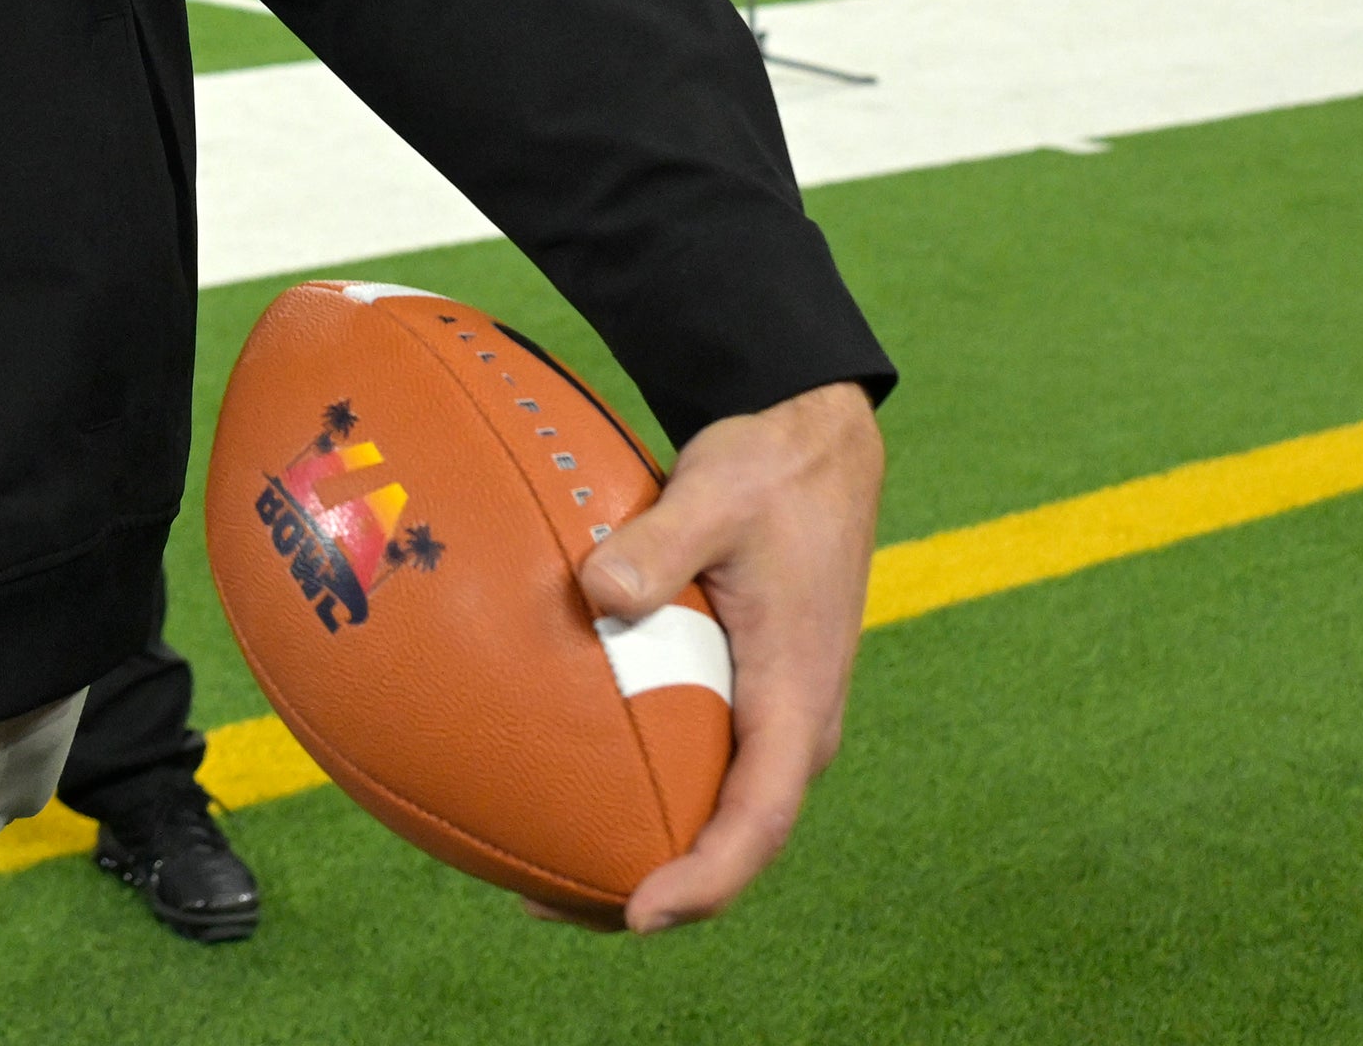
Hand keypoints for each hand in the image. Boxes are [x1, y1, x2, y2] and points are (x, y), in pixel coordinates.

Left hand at [564, 379, 884, 932]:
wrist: (819, 449)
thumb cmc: (773, 473)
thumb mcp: (718, 493)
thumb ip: (660, 543)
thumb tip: (596, 586)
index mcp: (796, 701)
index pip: (757, 821)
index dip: (703, 879)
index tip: (639, 913)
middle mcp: (792, 729)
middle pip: (731, 844)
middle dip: (654, 893)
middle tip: (545, 905)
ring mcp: (773, 718)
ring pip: (717, 818)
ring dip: (645, 854)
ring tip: (542, 878)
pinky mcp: (748, 699)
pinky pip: (705, 773)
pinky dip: (650, 801)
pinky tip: (573, 793)